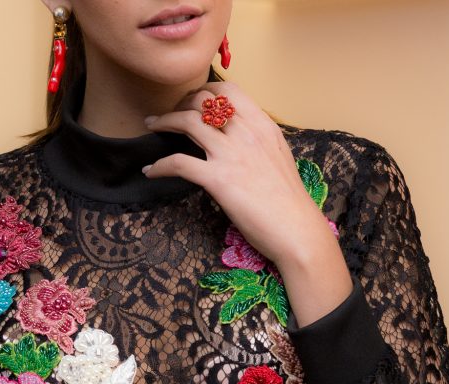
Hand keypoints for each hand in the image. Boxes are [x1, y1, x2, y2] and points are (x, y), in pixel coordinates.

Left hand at [143, 81, 332, 270]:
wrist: (296, 229)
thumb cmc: (288, 199)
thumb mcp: (277, 155)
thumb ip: (257, 139)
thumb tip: (238, 133)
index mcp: (262, 125)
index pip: (227, 89)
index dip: (203, 90)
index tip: (191, 101)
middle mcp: (246, 133)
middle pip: (203, 100)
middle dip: (180, 102)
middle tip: (169, 114)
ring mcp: (231, 155)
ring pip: (187, 122)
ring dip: (163, 121)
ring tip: (152, 126)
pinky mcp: (218, 180)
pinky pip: (178, 163)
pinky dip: (160, 165)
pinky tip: (151, 171)